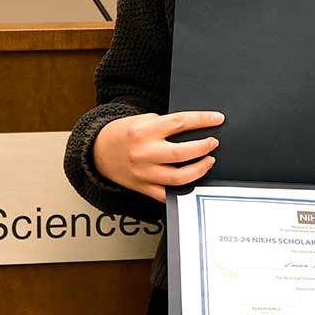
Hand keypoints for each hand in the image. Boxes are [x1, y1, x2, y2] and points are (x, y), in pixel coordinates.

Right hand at [92, 111, 223, 202]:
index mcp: (144, 131)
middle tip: (213, 143)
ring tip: (208, 161)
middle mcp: (144, 153)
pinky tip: (193, 183)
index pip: (180, 122)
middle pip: (183, 152)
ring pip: (179, 177)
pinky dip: (182, 191)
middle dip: (204, 147)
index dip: (203, 120)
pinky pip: (166, 195)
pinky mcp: (142, 187)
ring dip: (199, 169)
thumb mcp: (142, 120)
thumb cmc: (122, 133)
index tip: (218, 119)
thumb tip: (195, 128)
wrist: (97, 152)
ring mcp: (143, 173)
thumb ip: (165, 124)